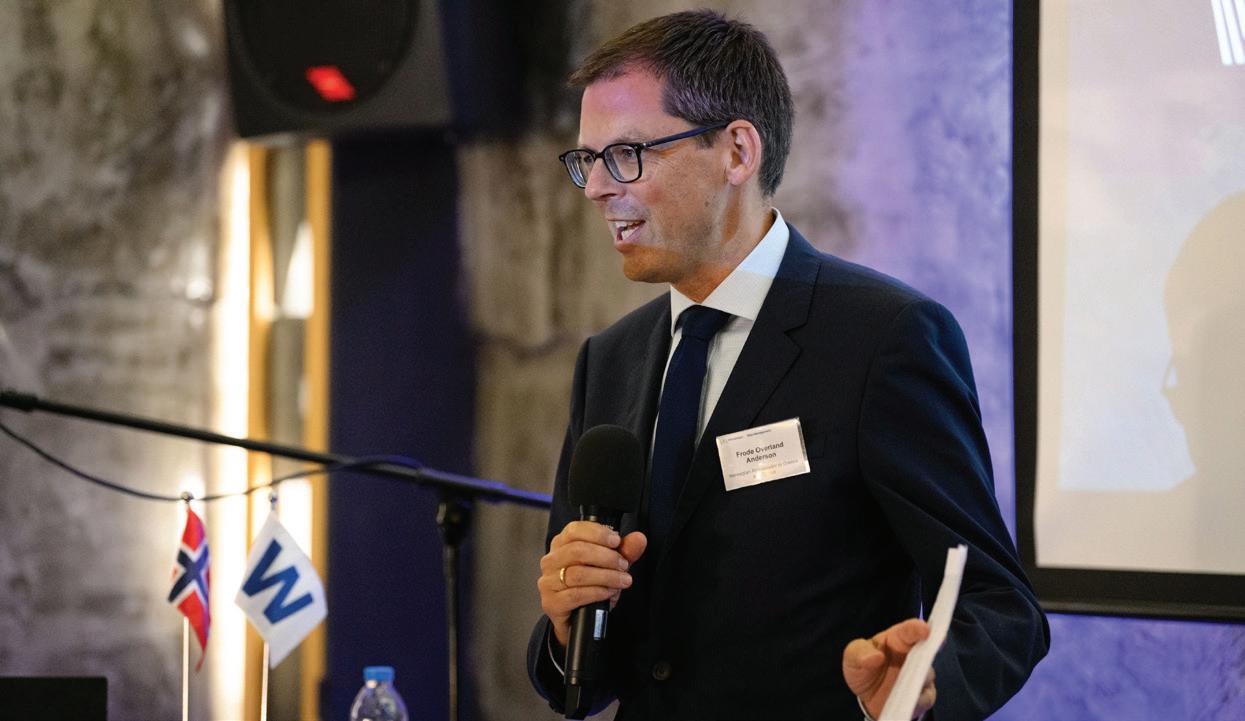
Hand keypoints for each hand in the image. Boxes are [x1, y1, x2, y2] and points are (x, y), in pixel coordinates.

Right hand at [538, 521, 646, 646]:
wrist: (577, 618)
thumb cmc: (590, 585)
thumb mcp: (610, 565)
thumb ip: (624, 551)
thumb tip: (639, 538)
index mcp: (562, 544)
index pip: (574, 530)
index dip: (597, 533)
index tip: (616, 541)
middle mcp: (551, 560)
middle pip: (578, 551)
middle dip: (606, 557)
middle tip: (624, 565)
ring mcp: (548, 582)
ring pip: (578, 574)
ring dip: (606, 576)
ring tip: (622, 580)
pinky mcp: (551, 602)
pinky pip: (576, 595)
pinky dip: (597, 592)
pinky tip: (609, 592)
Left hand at [842, 618, 935, 719]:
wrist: (867, 696)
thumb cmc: (863, 667)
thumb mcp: (852, 656)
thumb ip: (859, 652)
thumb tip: (876, 657)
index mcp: (898, 638)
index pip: (910, 630)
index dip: (918, 628)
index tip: (925, 630)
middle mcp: (913, 655)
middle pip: (926, 651)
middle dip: (928, 652)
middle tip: (923, 657)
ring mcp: (921, 675)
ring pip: (927, 676)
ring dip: (918, 680)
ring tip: (904, 686)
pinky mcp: (923, 696)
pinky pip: (925, 698)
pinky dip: (918, 700)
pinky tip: (908, 702)